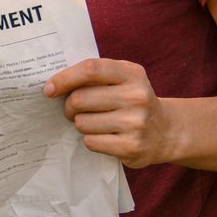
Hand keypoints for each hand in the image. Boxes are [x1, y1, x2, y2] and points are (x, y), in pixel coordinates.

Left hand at [44, 58, 178, 168]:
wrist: (166, 131)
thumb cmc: (132, 101)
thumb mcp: (122, 79)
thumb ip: (94, 75)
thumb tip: (52, 85)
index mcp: (131, 73)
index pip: (90, 69)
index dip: (64, 78)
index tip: (49, 89)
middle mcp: (136, 96)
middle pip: (80, 99)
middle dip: (69, 106)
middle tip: (73, 110)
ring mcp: (135, 123)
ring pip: (82, 122)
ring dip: (81, 124)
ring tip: (95, 123)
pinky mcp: (131, 146)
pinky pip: (91, 142)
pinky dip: (91, 139)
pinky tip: (104, 136)